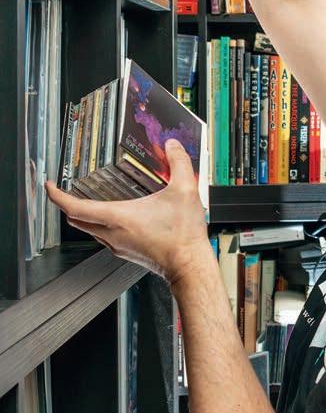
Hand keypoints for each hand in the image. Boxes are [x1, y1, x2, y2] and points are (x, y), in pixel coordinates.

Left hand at [45, 140, 209, 285]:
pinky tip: (117, 217)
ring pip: (89, 230)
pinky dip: (101, 225)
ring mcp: (117, 245)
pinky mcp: (126, 252)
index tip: (50, 186)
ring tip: (90, 201)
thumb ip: (178, 163)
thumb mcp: (185, 191)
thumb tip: (173, 147)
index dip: (57, 196)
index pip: (74, 207)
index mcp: (118, 217)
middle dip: (66, 205)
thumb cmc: (183, 237)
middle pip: (75, 220)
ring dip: (84, 216)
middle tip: (64, 192)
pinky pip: (104, 237)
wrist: (189, 265)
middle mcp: (112, 233)